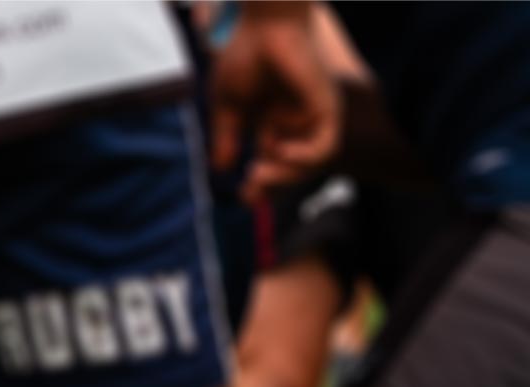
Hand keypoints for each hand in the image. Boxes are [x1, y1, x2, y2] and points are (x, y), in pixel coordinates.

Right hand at [210, 4, 339, 203]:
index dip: (260, 181)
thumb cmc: (244, 55)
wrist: (262, 25)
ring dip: (286, 174)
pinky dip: (303, 156)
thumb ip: (227, 136)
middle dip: (272, 183)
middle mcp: (297, 118)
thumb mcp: (227, 105)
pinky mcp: (327, 107)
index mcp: (273, 117)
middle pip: (292, 164)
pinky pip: (324, 147)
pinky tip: (280, 150)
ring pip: (310, 161)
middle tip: (249, 195)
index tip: (243, 197)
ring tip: (258, 171)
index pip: (272, 158)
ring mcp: (314, 114)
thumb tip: (221, 169)